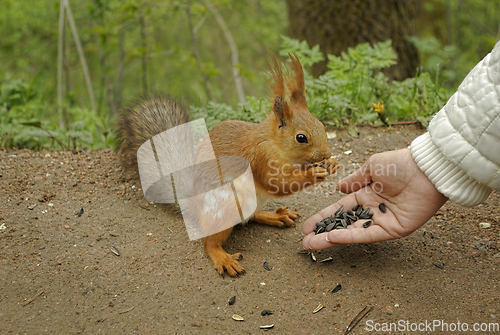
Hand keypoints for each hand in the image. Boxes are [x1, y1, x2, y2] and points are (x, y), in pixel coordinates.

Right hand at [302, 149, 447, 249]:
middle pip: (342, 225)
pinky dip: (349, 237)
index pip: (339, 209)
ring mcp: (382, 221)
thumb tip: (339, 186)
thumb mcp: (371, 167)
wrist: (426, 169)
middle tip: (305, 241)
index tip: (307, 226)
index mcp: (366, 194)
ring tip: (312, 244)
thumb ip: (354, 179)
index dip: (323, 217)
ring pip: (352, 233)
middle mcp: (372, 210)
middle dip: (323, 233)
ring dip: (331, 239)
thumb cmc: (400, 163)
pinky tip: (332, 237)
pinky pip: (367, 235)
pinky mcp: (393, 230)